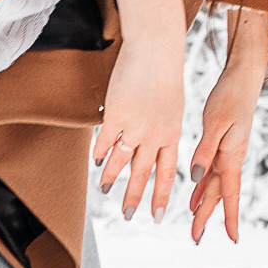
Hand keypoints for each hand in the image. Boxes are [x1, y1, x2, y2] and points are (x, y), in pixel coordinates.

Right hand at [97, 0, 186, 220]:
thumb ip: (164, 126)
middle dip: (135, 197)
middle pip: (143, 174)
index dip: (161, 196)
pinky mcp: (116, 115)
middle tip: (129, 216)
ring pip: (121, 161)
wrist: (156, 50)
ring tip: (105, 191)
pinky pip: (105, 142)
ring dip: (112, 178)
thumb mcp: (172, 105)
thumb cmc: (165, 72)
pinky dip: (99, 153)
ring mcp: (135, 127)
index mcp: (172, 133)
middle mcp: (155, 135)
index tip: (156, 215)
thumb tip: (156, 140)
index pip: (167, 172)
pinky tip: (94, 163)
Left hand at [188, 7, 267, 242]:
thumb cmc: (229, 96)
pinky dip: (203, 186)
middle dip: (207, 217)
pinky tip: (195, 195)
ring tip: (193, 223)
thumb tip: (196, 178)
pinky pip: (211, 171)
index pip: (229, 194)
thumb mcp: (214, 123)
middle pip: (218, 194)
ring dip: (204, 204)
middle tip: (195, 238)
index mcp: (232, 155)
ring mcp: (228, 152)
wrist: (243, 77)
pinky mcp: (223, 144)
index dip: (228, 217)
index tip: (231, 238)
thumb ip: (205, 152)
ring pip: (214, 184)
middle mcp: (232, 158)